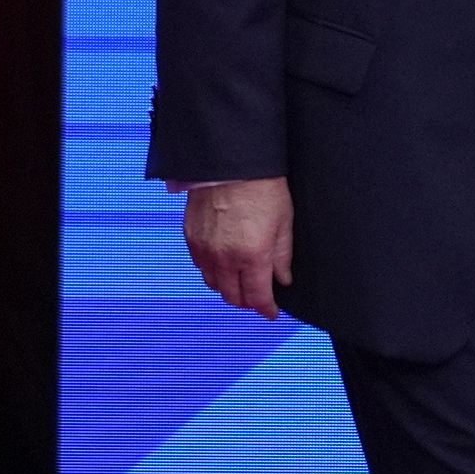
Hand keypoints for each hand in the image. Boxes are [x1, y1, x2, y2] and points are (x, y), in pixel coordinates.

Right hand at [184, 174, 295, 318]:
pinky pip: (200, 266)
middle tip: (258, 296)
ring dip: (228, 288)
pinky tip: (223, 263)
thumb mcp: (283, 222)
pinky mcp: (191, 238)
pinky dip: (212, 271)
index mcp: (252, 257)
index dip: (266, 309)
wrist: (230, 161)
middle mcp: (225, 259)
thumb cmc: (262, 187)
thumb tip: (283, 279)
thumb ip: (282, 255)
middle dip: (248, 301)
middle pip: (233, 297)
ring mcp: (204, 249)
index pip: (257, 297)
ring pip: (214, 285)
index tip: (271, 312)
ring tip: (240, 280)